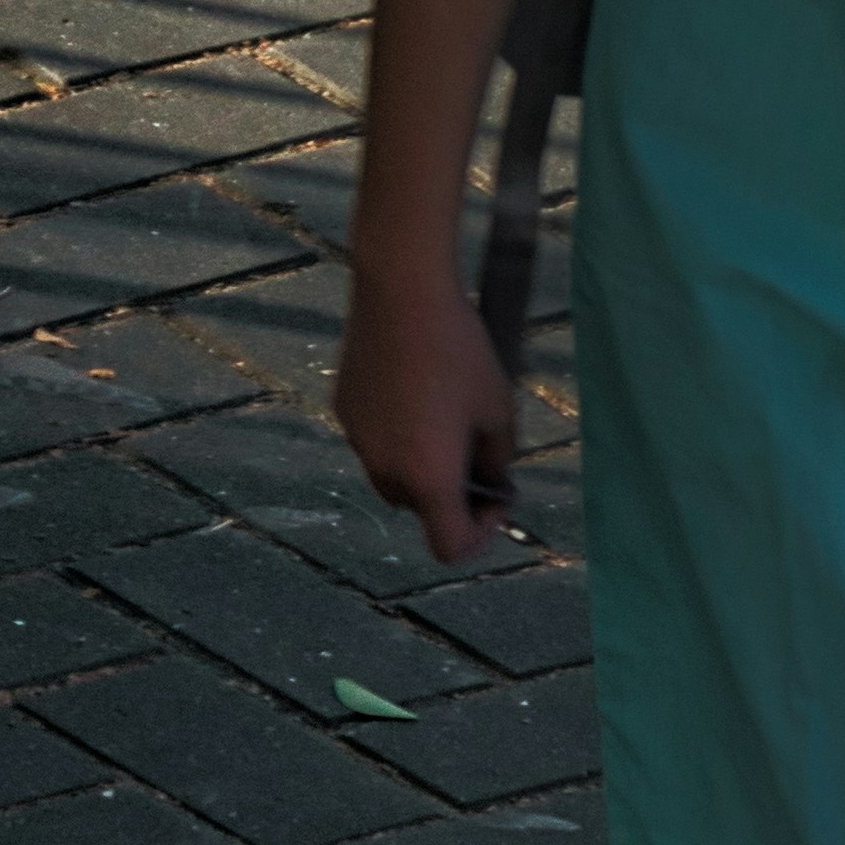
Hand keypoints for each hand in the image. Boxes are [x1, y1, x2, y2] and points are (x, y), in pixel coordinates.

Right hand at [337, 261, 522, 564]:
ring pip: (397, 477)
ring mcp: (358, 442)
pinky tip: (420, 389)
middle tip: (483, 452)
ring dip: (425, 465)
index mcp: (427, 478)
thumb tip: (490, 483)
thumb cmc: (461, 353)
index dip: (482, 534)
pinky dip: (401, 435)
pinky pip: (378, 442)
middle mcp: (384, 471)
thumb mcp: (499, 410)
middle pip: (423, 508)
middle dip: (455, 492)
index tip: (498, 497)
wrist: (402, 297)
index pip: (450, 547)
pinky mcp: (345, 413)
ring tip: (451, 416)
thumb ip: (497, 460)